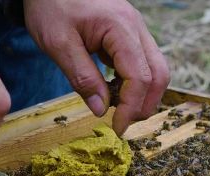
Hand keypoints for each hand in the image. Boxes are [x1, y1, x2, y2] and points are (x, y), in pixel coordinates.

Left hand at [23, 0, 169, 134]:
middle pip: (159, 75)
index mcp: (121, 27)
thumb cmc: (51, 5)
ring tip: (117, 109)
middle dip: (143, 104)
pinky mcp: (130, 34)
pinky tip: (112, 90)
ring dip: (142, 95)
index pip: (140, 77)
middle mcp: (136, 27)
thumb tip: (101, 110)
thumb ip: (81, 77)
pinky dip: (134, 83)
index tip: (117, 128)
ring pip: (156, 70)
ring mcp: (136, 30)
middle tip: (121, 123)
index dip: (131, 108)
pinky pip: (143, 63)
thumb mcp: (58, 44)